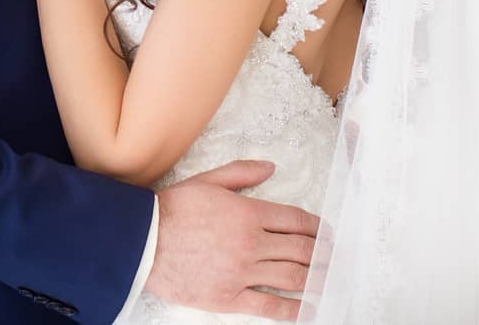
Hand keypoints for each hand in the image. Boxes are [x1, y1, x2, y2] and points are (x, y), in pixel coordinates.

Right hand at [145, 160, 320, 320]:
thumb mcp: (208, 181)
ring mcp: (242, 272)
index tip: (328, 233)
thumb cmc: (173, 210)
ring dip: (315, 278)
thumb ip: (242, 173)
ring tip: (327, 280)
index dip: (317, 227)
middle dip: (323, 253)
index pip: (295, 220)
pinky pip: (268, 306)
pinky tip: (307, 310)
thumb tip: (271, 168)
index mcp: (248, 212)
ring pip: (291, 277)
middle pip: (300, 249)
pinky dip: (292, 310)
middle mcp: (251, 243)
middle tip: (336, 257)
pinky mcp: (229, 298)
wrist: (143, 241)